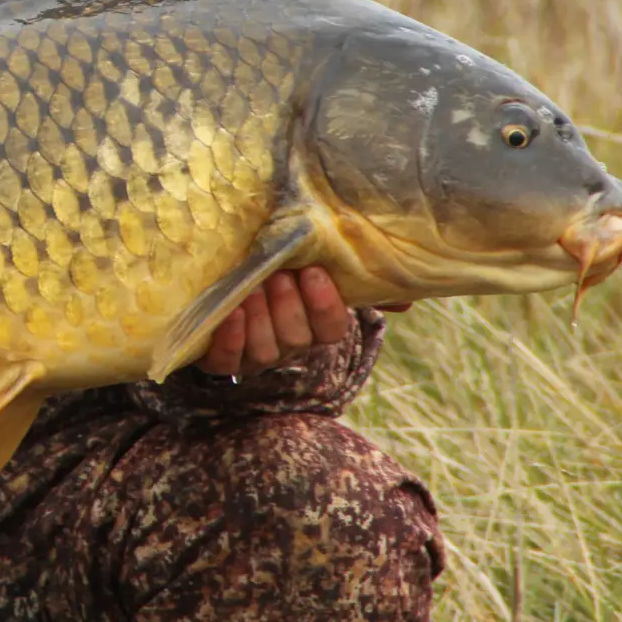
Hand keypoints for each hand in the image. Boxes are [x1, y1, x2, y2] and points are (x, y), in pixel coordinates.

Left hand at [195, 266, 363, 378]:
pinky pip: (227, 360)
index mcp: (313, 323)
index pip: (331, 329)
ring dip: (260, 318)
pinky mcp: (221, 358)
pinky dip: (230, 339)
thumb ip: (350, 274)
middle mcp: (287, 343)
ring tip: (251, 288)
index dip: (324, 305)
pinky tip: (230, 313)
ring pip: (265, 350)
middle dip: (288, 306)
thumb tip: (404, 301)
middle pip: (296, 338)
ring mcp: (254, 354)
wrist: (217, 270)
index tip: (313, 272)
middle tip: (279, 275)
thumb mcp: (309, 261)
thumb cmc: (274, 265)